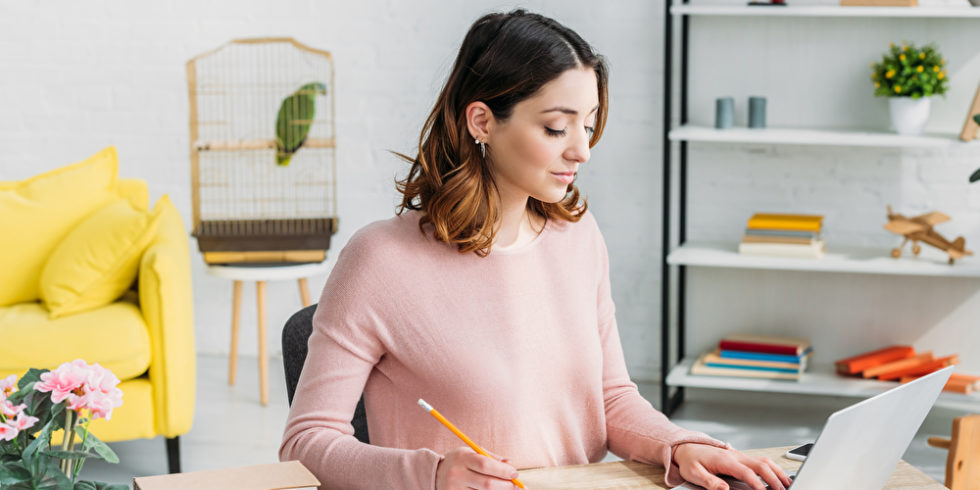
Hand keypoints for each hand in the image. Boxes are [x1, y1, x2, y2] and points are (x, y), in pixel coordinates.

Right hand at [435, 447, 519, 489]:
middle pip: (487, 484)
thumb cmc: (459, 462)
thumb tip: (510, 464)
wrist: (434, 474)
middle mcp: (456, 474)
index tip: (515, 474)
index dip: (503, 470)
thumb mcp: (472, 453)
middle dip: (506, 486)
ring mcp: (454, 489)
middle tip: (517, 486)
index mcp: (462, 458)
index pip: (485, 464)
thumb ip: (491, 458)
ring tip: (506, 489)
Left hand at [673, 443, 792, 489]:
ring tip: (787, 484)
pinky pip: (760, 461)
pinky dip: (772, 468)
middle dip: (774, 479)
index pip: (747, 473)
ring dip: (777, 472)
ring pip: (764, 461)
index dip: (758, 484)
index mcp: (725, 460)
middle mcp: (735, 455)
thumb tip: (724, 489)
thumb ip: (709, 482)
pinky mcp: (740, 457)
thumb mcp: (694, 473)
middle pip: (761, 465)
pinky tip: (778, 476)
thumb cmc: (690, 461)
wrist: (686, 447)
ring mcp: (739, 455)